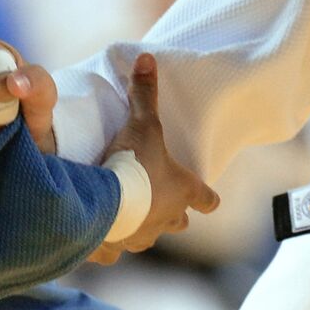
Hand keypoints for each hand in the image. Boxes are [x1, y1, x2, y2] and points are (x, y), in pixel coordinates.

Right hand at [87, 53, 219, 264]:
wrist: (99, 202)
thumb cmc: (132, 164)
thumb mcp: (143, 124)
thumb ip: (146, 94)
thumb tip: (147, 58)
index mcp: (181, 192)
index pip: (207, 199)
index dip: (208, 198)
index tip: (210, 199)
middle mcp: (166, 219)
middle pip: (179, 223)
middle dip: (173, 216)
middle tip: (163, 205)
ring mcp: (139, 238)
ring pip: (147, 239)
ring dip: (141, 229)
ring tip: (127, 218)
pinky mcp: (111, 249)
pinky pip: (112, 252)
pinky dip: (107, 244)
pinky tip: (99, 238)